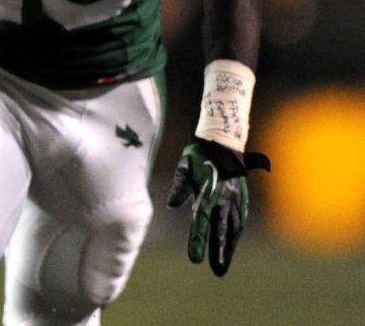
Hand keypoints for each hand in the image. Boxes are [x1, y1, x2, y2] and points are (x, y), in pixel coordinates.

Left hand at [166, 137, 270, 275]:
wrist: (223, 141)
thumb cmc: (199, 155)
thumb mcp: (185, 166)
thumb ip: (179, 185)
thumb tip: (172, 204)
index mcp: (208, 193)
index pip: (201, 222)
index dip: (198, 241)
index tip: (195, 259)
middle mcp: (224, 199)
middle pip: (221, 230)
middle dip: (219, 251)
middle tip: (217, 271)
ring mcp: (235, 199)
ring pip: (233, 228)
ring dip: (229, 247)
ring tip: (223, 265)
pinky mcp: (242, 197)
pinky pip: (240, 220)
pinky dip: (236, 234)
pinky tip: (232, 245)